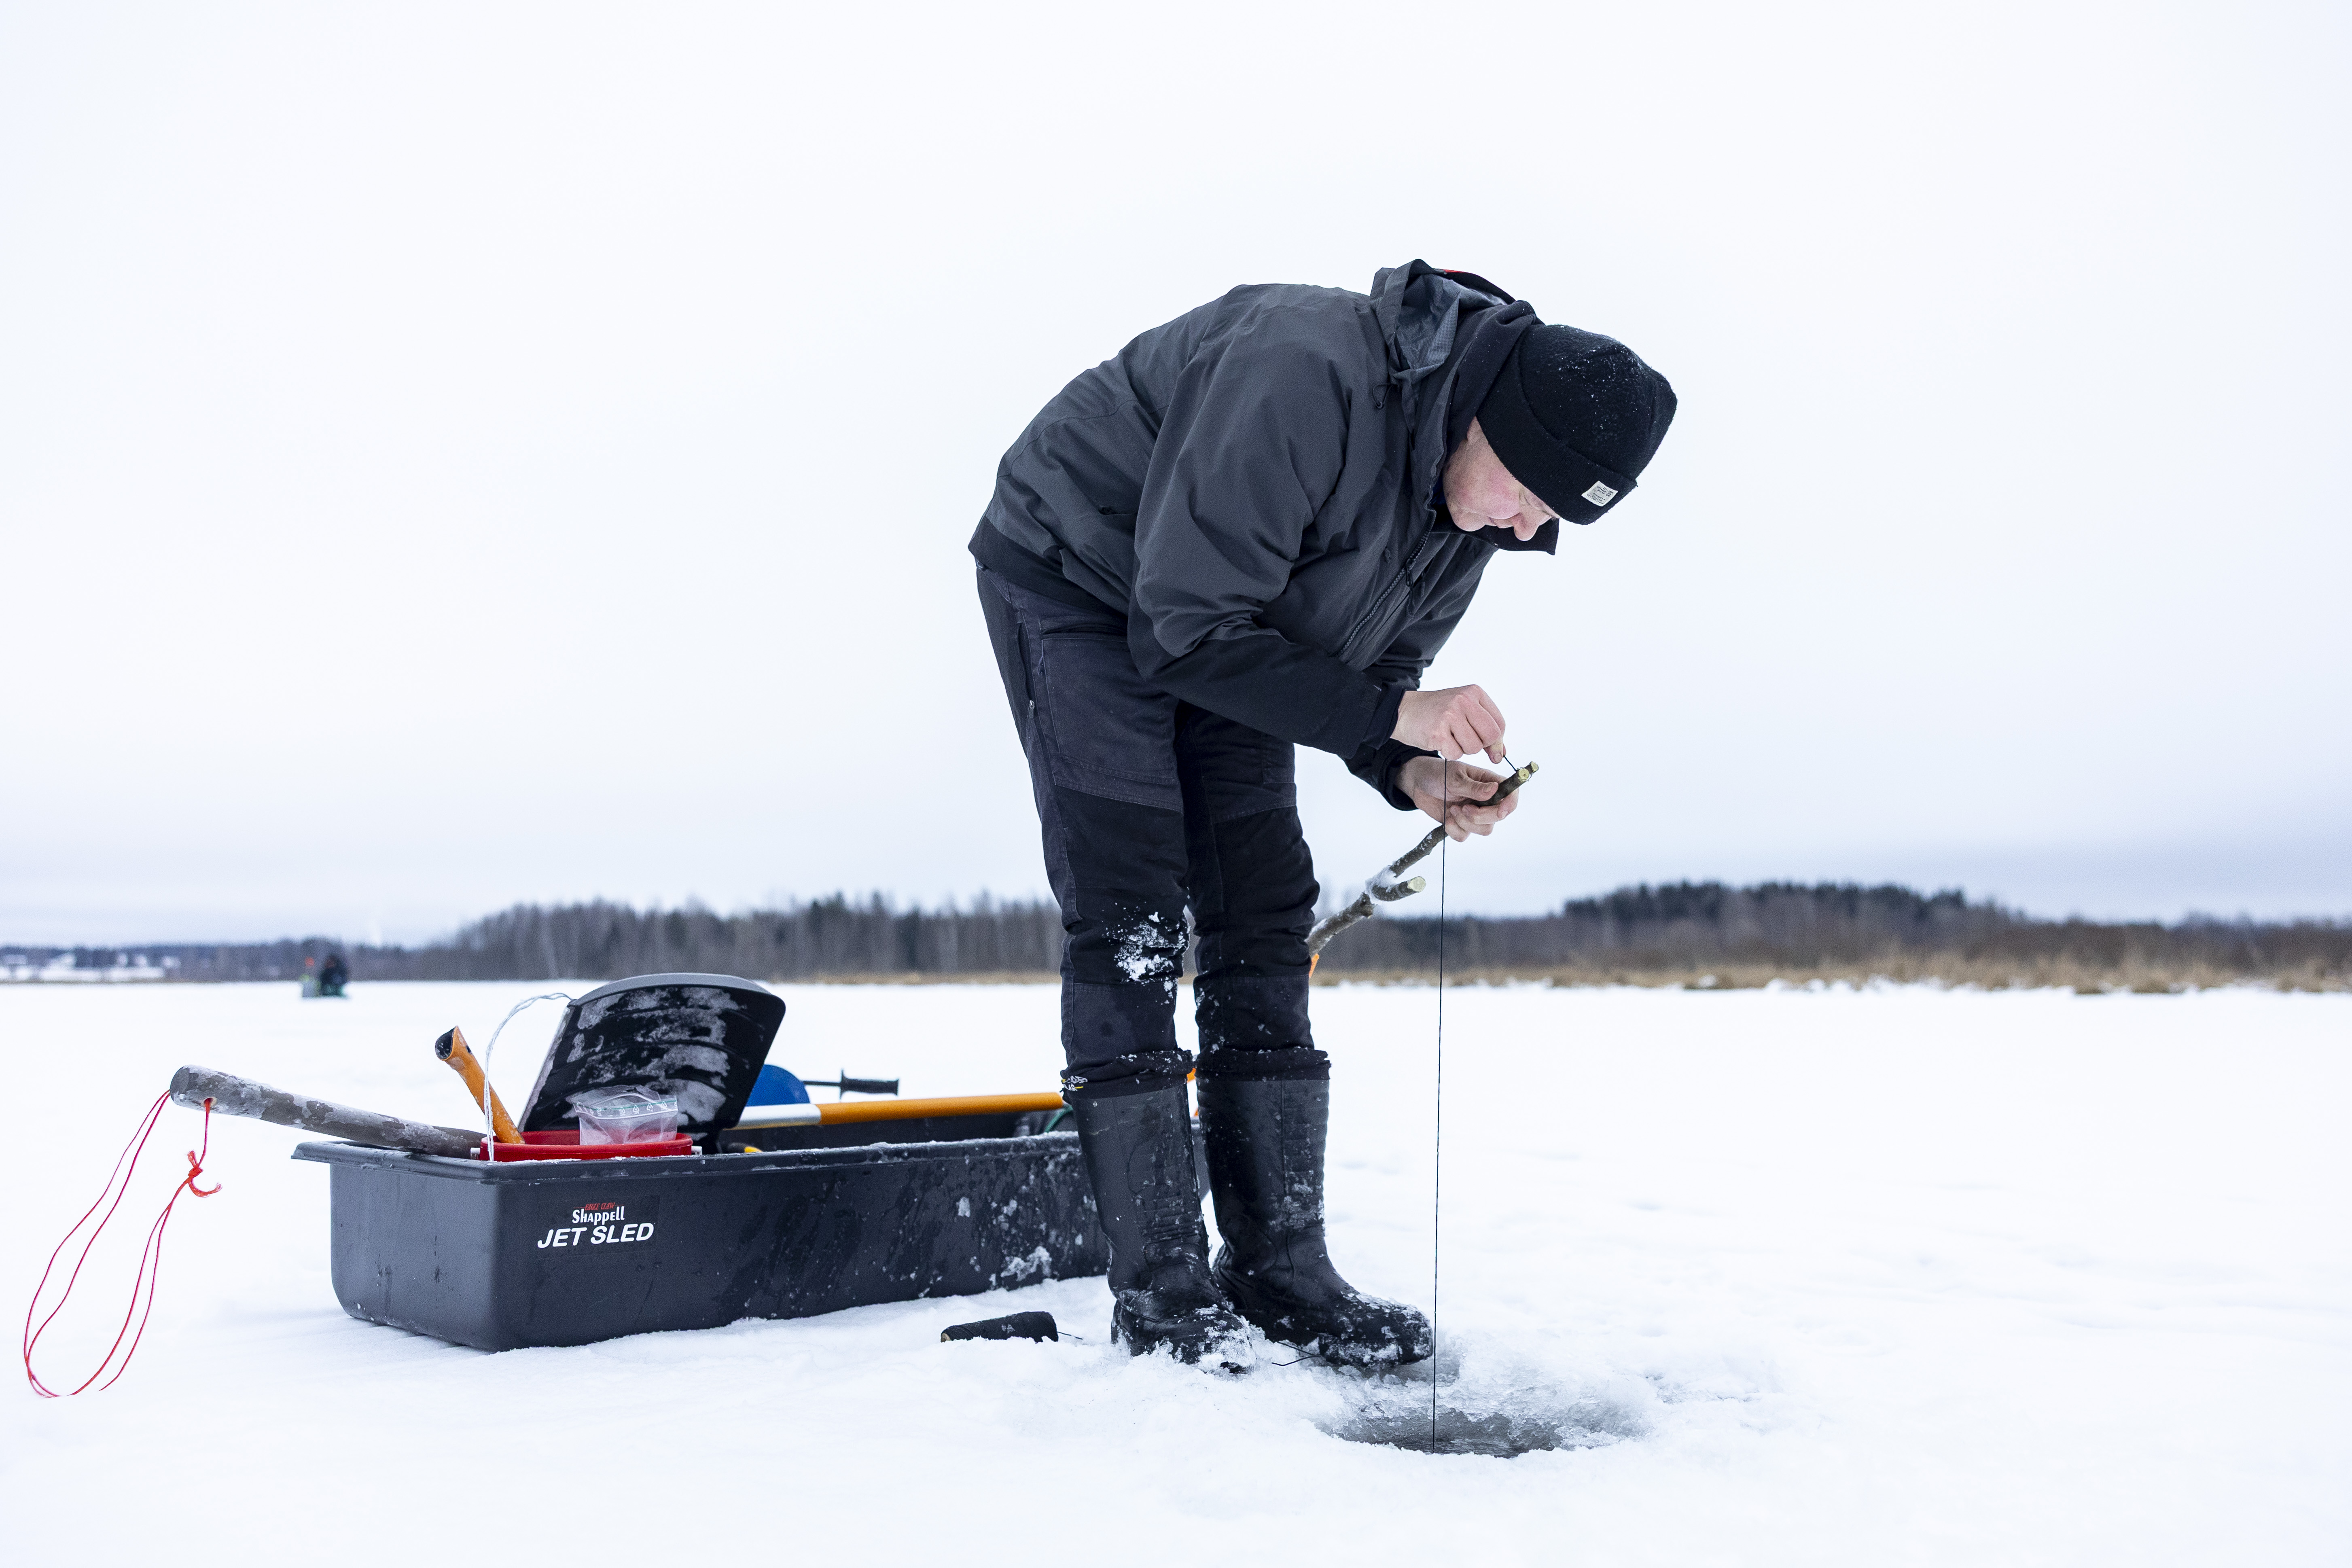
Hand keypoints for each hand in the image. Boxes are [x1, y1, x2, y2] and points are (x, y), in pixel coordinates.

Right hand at [1393, 685, 1506, 761]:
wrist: (1404, 711)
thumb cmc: (1437, 712)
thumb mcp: (1464, 711)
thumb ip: (1485, 729)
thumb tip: (1500, 754)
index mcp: (1474, 692)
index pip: (1499, 724)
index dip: (1496, 741)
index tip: (1490, 749)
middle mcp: (1464, 700)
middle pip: (1491, 736)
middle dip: (1481, 746)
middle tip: (1466, 741)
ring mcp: (1450, 715)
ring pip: (1474, 747)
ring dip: (1463, 749)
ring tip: (1450, 737)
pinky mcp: (1438, 732)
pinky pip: (1456, 753)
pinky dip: (1449, 753)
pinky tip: (1440, 741)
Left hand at [1398, 756, 1518, 841]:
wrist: (1418, 784)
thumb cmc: (1437, 774)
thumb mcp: (1454, 777)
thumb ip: (1474, 787)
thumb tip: (1495, 789)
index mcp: (1489, 782)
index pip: (1511, 795)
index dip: (1510, 804)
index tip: (1500, 811)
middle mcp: (1486, 799)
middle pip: (1498, 816)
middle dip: (1481, 817)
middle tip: (1464, 808)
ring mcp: (1475, 813)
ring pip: (1484, 829)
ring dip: (1466, 823)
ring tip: (1452, 810)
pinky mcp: (1462, 824)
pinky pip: (1465, 836)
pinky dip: (1455, 830)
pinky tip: (1447, 818)